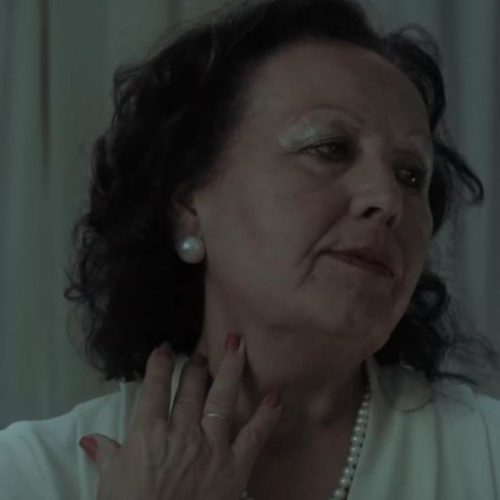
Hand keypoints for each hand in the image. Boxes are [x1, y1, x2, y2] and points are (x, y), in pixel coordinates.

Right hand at [79, 334, 282, 499]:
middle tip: (203, 350)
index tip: (165, 349)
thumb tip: (89, 440)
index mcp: (149, 433)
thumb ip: (106, 455)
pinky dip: (267, 416)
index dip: (160, 366)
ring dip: (229, 370)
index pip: (155, 389)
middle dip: (197, 366)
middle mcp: (183, 431)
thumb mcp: (110, 484)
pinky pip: (254, 436)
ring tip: (236, 345)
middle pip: (191, 389)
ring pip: (221, 399)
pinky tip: (276, 396)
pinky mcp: (235, 466)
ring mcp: (212, 446)